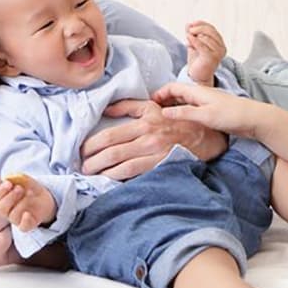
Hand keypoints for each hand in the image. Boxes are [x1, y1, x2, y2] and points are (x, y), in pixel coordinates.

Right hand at [0, 174, 56, 231]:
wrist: (43, 197)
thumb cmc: (28, 187)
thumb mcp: (22, 179)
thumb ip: (14, 177)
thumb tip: (2, 176)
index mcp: (1, 199)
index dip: (0, 191)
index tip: (9, 183)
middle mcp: (7, 211)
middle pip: (0, 209)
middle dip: (10, 197)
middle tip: (20, 188)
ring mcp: (16, 218)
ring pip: (13, 216)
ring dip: (22, 203)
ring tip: (30, 193)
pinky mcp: (27, 224)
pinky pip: (23, 227)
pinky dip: (25, 220)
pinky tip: (28, 213)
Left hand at [79, 97, 227, 177]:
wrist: (205, 136)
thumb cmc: (177, 121)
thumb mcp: (153, 106)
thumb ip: (128, 106)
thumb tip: (106, 110)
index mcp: (144, 122)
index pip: (109, 135)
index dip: (91, 145)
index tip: (82, 151)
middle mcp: (148, 138)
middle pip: (111, 152)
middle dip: (92, 161)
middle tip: (83, 166)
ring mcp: (155, 154)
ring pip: (121, 166)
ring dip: (103, 172)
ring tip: (92, 174)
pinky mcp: (162, 166)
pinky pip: (135, 175)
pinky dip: (119, 179)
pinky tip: (110, 181)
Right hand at [153, 81, 263, 138]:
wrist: (255, 119)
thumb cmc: (232, 115)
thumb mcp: (205, 115)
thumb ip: (184, 113)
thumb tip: (163, 112)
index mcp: (197, 91)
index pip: (173, 87)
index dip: (159, 94)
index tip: (148, 104)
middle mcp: (201, 94)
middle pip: (177, 94)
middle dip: (163, 101)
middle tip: (151, 113)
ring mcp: (206, 103)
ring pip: (184, 102)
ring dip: (173, 108)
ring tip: (162, 119)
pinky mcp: (212, 112)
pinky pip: (192, 110)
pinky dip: (183, 114)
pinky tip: (180, 124)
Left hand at [185, 20, 226, 85]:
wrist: (198, 76)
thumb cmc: (198, 61)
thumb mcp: (194, 44)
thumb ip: (192, 34)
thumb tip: (188, 24)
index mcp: (220, 43)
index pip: (212, 28)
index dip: (201, 24)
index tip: (191, 24)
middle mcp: (222, 48)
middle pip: (210, 31)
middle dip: (198, 29)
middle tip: (189, 31)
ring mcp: (218, 53)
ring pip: (205, 37)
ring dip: (194, 37)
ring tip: (188, 42)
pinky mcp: (212, 58)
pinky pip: (202, 45)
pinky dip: (194, 41)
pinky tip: (188, 40)